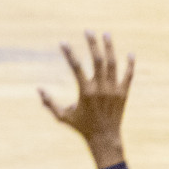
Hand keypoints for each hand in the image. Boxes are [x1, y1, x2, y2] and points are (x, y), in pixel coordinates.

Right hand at [39, 32, 132, 168]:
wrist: (104, 137)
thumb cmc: (81, 127)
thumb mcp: (62, 117)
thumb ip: (49, 103)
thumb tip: (38, 89)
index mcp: (85, 92)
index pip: (76, 67)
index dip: (69, 54)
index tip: (63, 42)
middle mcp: (100, 88)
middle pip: (97, 60)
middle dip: (92, 44)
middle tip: (88, 31)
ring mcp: (114, 90)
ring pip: (113, 64)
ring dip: (109, 48)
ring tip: (106, 34)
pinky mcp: (124, 93)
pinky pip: (128, 75)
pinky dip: (130, 64)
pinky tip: (129, 54)